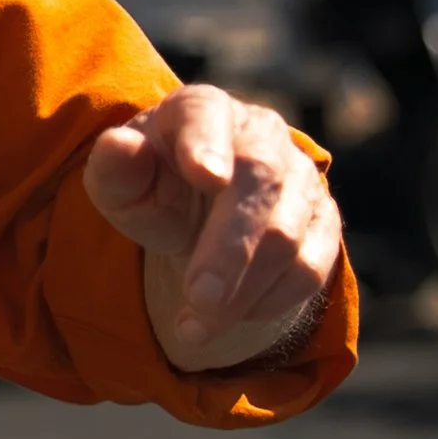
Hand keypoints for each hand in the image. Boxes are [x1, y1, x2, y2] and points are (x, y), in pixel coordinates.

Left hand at [82, 83, 343, 372]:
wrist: (202, 206)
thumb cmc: (155, 186)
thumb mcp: (121, 181)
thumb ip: (115, 167)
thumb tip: (118, 146)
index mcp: (203, 110)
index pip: (207, 115)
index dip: (208, 144)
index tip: (206, 176)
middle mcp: (261, 134)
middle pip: (259, 182)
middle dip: (228, 249)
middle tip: (196, 300)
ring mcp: (300, 177)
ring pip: (287, 235)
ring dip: (242, 291)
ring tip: (193, 328)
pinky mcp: (323, 221)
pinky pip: (311, 266)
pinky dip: (270, 300)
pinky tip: (233, 316)